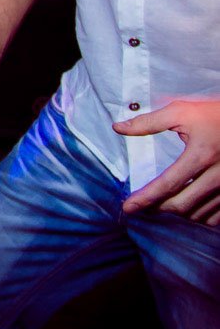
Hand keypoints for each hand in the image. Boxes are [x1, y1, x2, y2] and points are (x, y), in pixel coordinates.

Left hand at [115, 100, 219, 224]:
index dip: (145, 198)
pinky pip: (216, 217)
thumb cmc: (216, 114)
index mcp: (201, 155)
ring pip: (198, 214)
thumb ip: (149, 122)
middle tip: (143, 203)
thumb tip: (118, 128)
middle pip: (181, 204)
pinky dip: (199, 216)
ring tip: (163, 203)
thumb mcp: (182, 111)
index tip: (128, 207)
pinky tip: (188, 206)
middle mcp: (218, 176)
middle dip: (158, 207)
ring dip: (177, 212)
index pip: (167, 184)